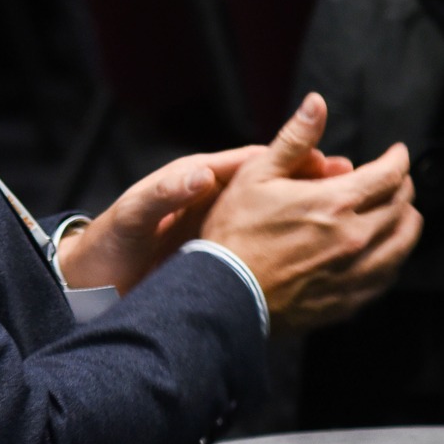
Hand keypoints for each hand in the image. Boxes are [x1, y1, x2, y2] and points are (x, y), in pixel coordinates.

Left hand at [56, 139, 355, 291]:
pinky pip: (263, 247)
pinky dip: (293, 247)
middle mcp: (212, 199)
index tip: (325, 161)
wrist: (90, 285)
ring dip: (310, 213)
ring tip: (350, 215)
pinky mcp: (219, 258)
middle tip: (352, 182)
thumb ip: (165, 193)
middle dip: (312, 182)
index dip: (289, 159)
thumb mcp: (134, 216)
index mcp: (195, 180)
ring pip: (275, 216)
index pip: (252, 161)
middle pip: (271, 184)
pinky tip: (320, 256)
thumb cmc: (109, 246)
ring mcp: (219, 230)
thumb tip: (202, 174)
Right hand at [196, 93, 422, 332]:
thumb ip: (294, 138)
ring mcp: (355, 273)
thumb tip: (317, 103)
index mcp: (335, 203)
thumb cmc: (235, 232)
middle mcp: (355, 238)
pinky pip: (388, 276)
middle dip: (403, 186)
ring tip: (397, 211)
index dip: (398, 158)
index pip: (390, 175)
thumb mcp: (256, 174)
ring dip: (406, 221)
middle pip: (402, 206)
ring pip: (403, 243)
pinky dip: (394, 256)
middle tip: (394, 178)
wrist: (223, 295)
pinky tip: (383, 250)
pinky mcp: (349, 300)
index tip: (397, 152)